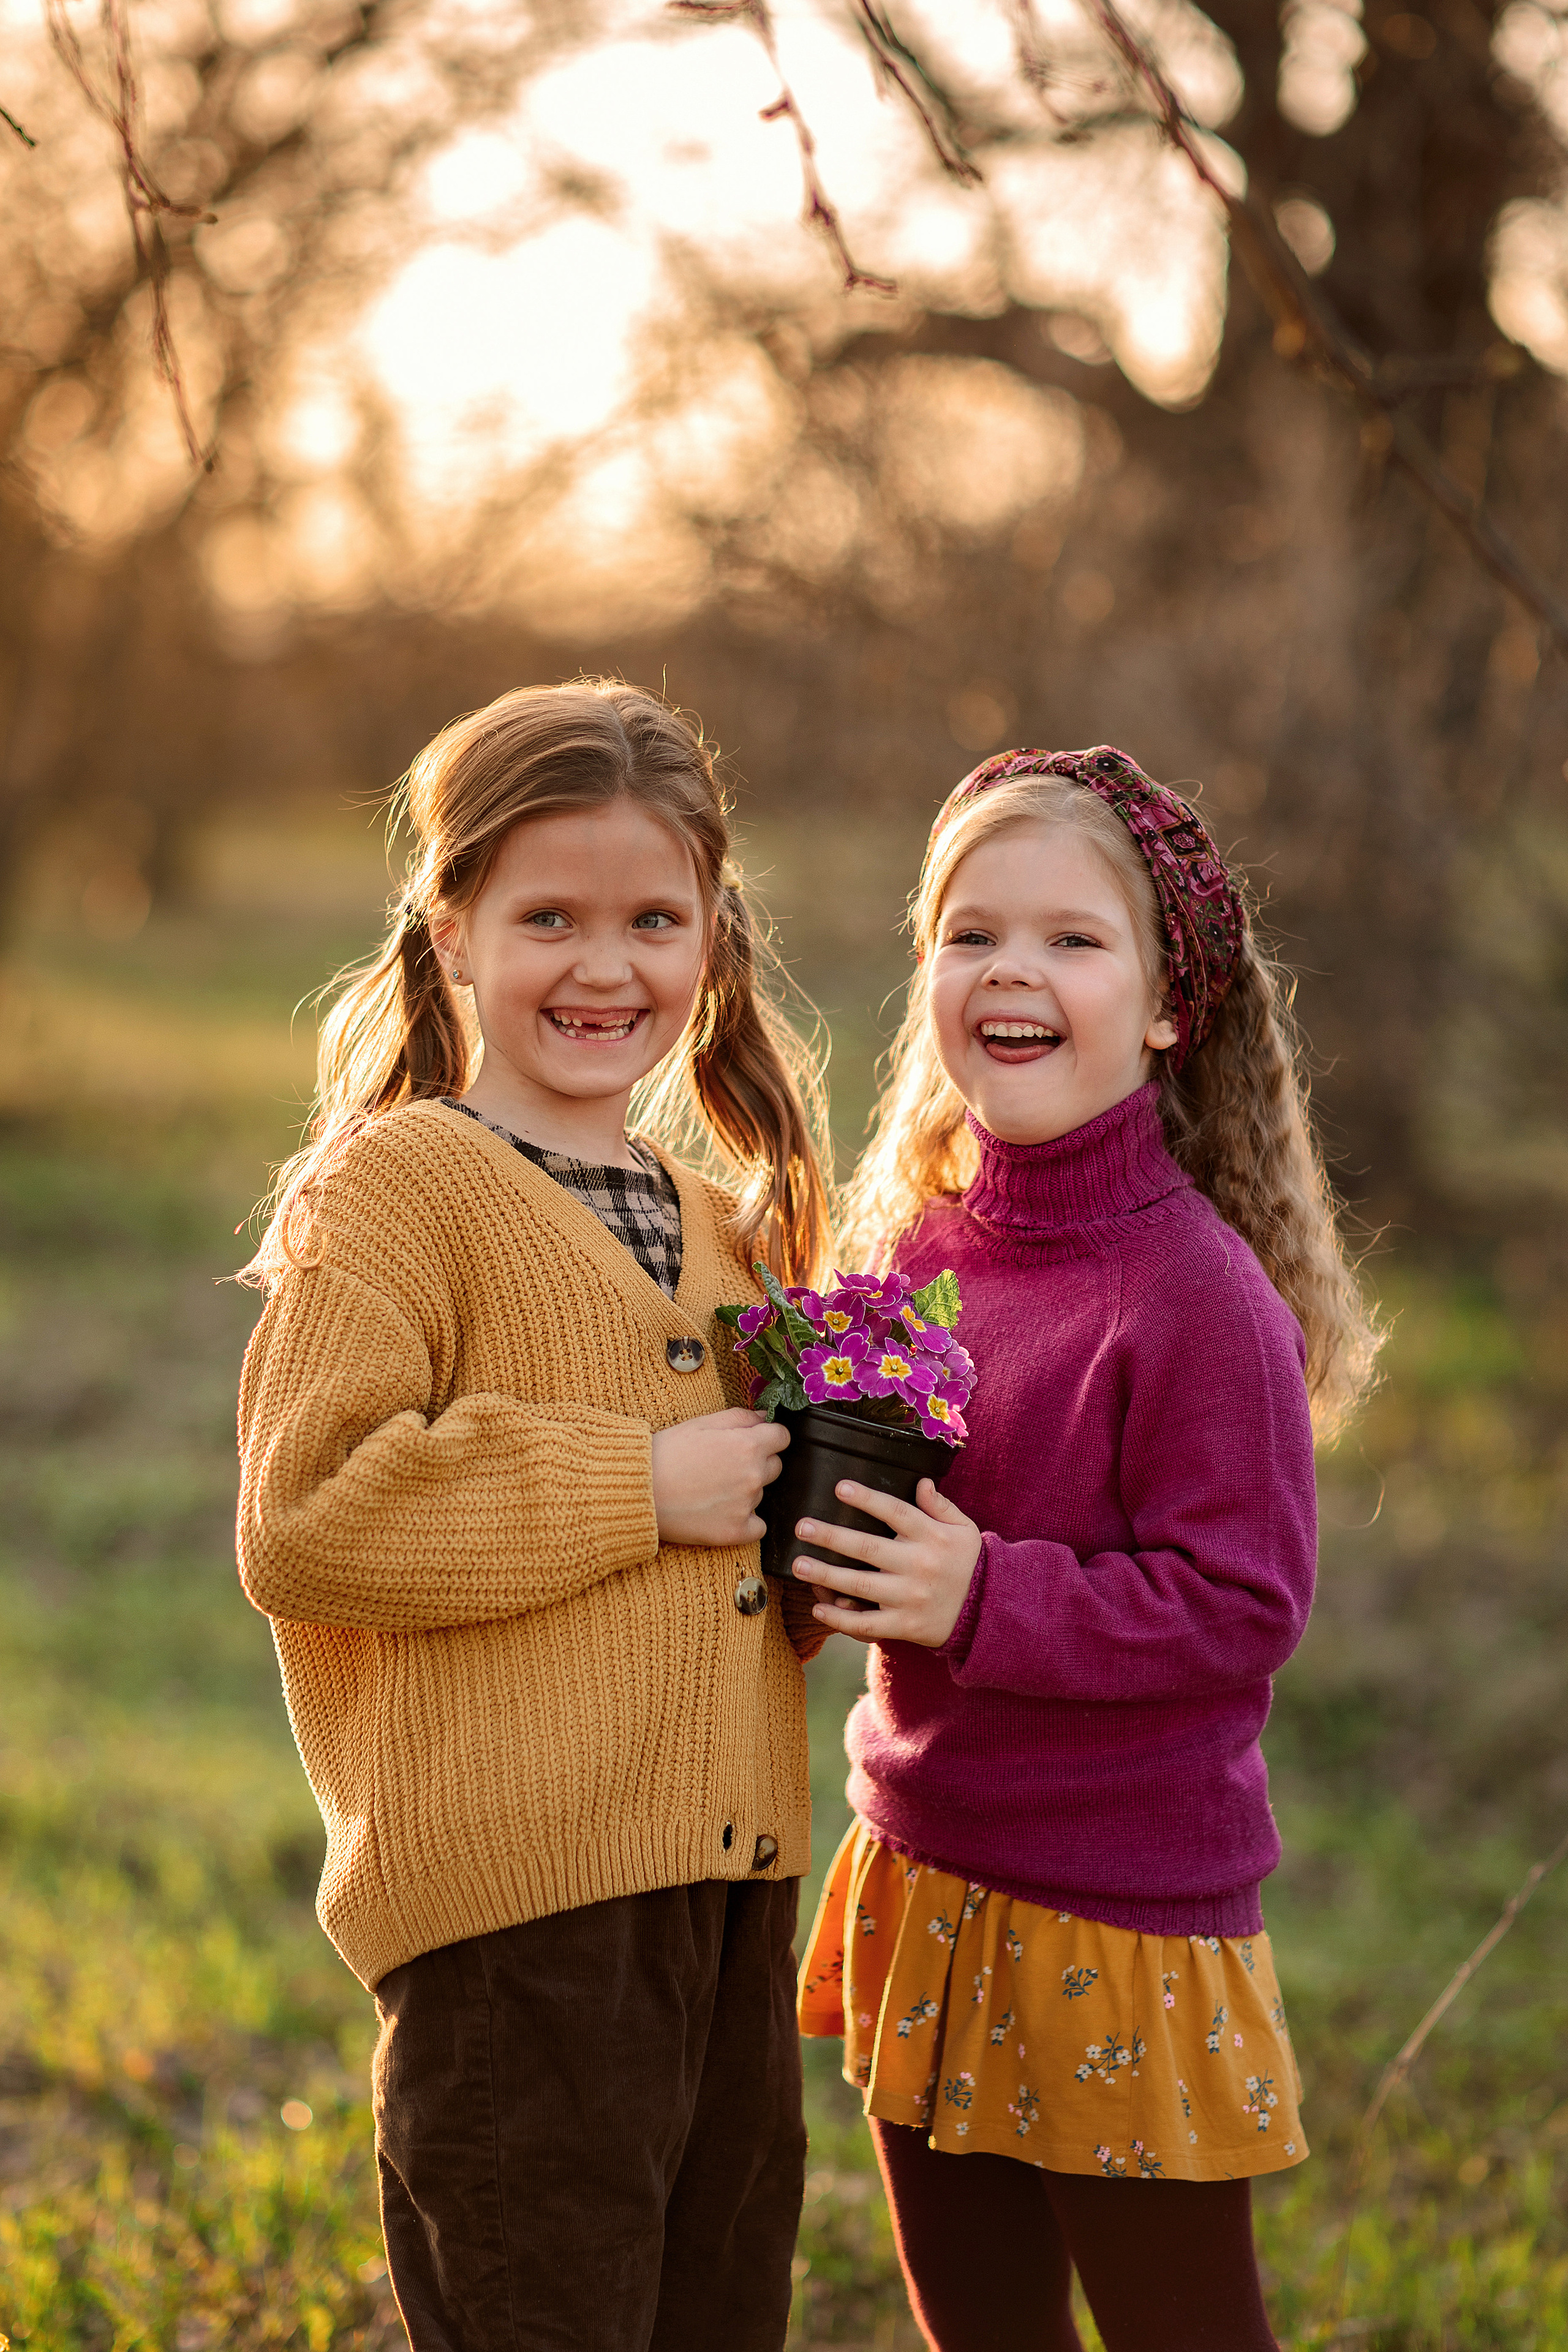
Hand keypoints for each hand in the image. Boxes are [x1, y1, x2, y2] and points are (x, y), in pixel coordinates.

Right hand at [651, 1407, 788, 1548]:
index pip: (782, 1437)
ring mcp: (746, 1505)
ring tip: (712, 1488)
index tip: (754, 1441)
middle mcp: (754, 1475)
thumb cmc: (667, 1452)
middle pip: (775, 1466)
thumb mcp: (702, 1422)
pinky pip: (757, 1526)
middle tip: (725, 1466)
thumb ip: (740, 1417)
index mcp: (748, 1445)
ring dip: (745, 1491)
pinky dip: (745, 1521)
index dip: (768, 1437)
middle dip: (757, 1463)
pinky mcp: (736, 1532)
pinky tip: (721, 1512)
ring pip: (761, 1494)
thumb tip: (763, 1417)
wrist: (638, 1490)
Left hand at [792, 1479, 982, 1647]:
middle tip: (802, 1527)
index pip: (895, 1512)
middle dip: (831, 1537)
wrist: (988, 1611)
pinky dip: (841, 1619)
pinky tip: (818, 1609)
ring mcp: (910, 1598)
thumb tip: (921, 1483)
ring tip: (798, 1565)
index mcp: (931, 1537)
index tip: (839, 1488)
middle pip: (868, 1548)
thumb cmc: (969, 1563)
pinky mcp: (906, 1626)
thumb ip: (940, 1506)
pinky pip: (868, 1625)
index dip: (867, 1499)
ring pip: (861, 1586)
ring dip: (826, 1576)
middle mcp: (919, 1565)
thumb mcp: (963, 1529)